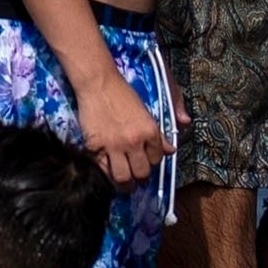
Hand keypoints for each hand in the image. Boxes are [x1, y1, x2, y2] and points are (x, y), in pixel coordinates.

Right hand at [72, 65, 169, 187]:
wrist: (98, 84)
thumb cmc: (123, 93)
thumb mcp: (149, 111)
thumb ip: (162, 132)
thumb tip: (172, 150)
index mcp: (150, 131)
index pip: (157, 159)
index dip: (153, 163)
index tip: (147, 163)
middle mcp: (134, 141)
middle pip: (142, 173)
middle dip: (141, 178)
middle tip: (137, 178)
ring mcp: (113, 145)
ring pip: (123, 177)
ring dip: (125, 184)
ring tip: (124, 183)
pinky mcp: (95, 147)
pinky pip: (103, 170)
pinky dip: (107, 174)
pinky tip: (109, 172)